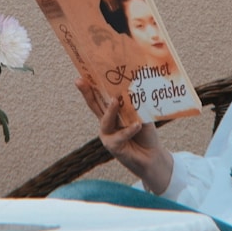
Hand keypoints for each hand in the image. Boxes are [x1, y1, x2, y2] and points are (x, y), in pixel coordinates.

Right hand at [74, 77, 173, 194]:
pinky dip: (129, 130)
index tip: (81, 74)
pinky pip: (120, 135)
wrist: (152, 155)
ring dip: (110, 110)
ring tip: (114, 101)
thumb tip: (133, 93)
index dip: (91, 86)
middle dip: (86, 92)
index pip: (100, 97)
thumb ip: (136, 106)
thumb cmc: (145, 133)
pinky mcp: (113, 146)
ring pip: (105, 120)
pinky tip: (137, 125)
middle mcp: (106, 122)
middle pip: (94, 105)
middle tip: (80, 81)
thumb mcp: (142, 115)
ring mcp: (107, 134)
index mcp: (112, 112)